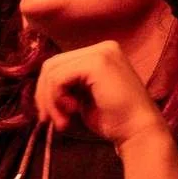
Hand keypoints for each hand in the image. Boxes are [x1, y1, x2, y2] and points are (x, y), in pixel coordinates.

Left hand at [34, 42, 168, 151]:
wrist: (138, 131)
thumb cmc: (114, 120)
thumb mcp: (84, 96)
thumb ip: (68, 85)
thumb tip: (40, 87)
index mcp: (102, 53)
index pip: (60, 63)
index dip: (47, 90)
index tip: (50, 116)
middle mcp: (103, 47)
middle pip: (52, 64)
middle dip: (44, 95)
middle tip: (49, 120)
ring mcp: (101, 53)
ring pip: (52, 71)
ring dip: (50, 100)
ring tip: (62, 121)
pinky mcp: (97, 63)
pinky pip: (59, 78)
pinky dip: (56, 99)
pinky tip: (71, 112)